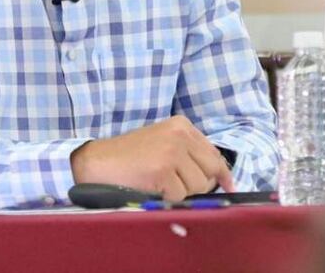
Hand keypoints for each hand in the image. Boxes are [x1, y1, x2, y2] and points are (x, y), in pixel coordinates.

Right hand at [70, 116, 235, 199]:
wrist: (97, 162)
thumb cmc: (129, 157)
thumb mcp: (163, 143)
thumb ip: (188, 153)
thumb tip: (219, 177)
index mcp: (182, 125)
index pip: (214, 154)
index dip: (221, 174)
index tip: (227, 186)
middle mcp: (180, 135)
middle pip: (210, 171)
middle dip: (199, 185)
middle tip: (177, 187)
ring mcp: (172, 151)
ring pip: (198, 186)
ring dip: (181, 192)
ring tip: (159, 183)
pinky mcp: (163, 170)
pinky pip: (180, 196)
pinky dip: (168, 198)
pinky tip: (152, 188)